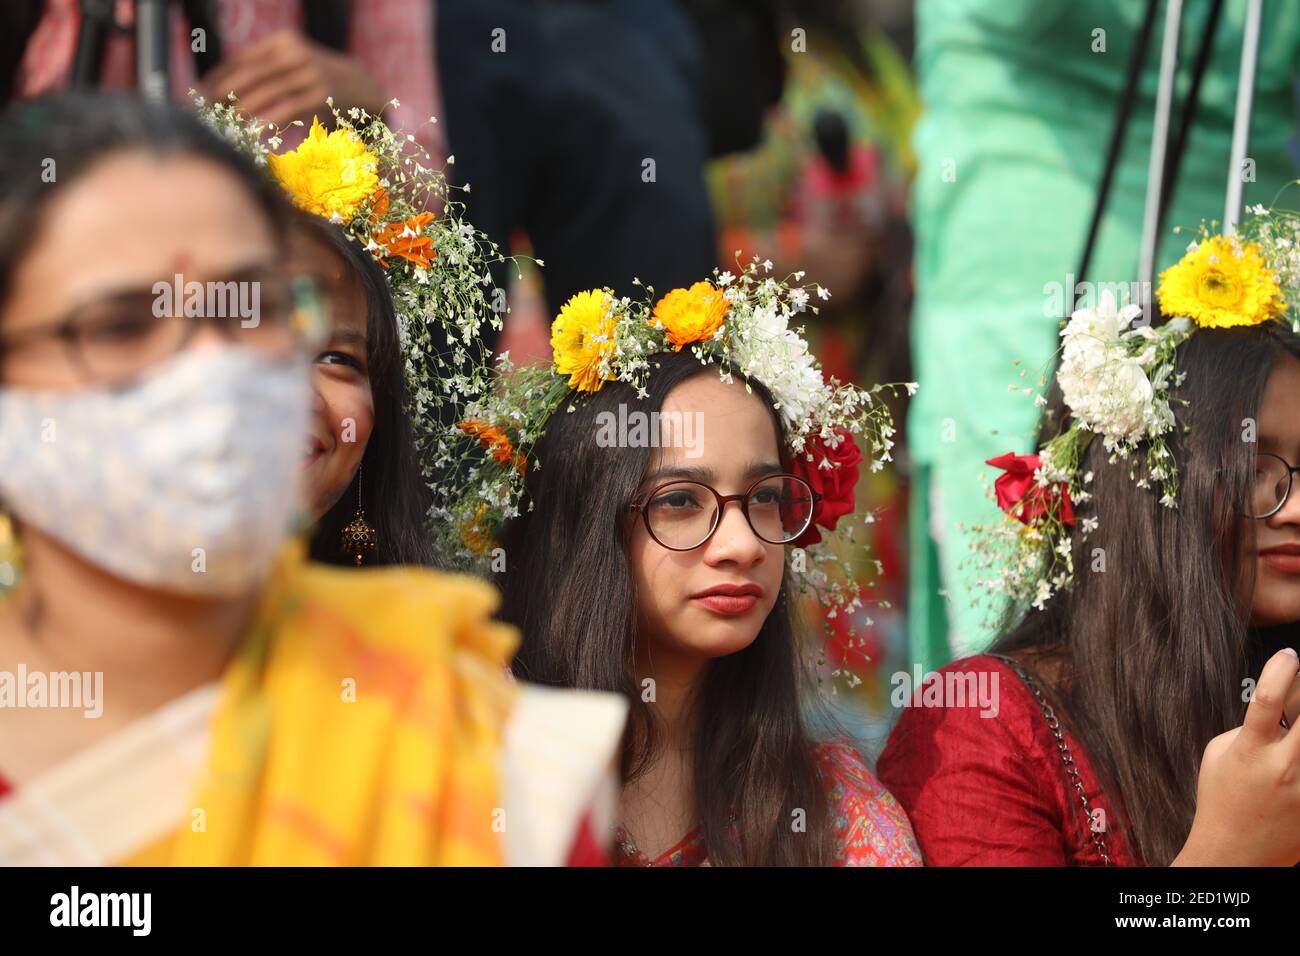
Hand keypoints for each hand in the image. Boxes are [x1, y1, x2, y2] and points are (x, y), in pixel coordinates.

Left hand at [198, 30, 385, 128]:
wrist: (363, 89)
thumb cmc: (318, 83)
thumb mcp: (293, 67)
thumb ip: (266, 72)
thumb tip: (223, 91)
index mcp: (284, 41)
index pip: (242, 58)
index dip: (218, 76)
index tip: (199, 93)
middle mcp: (296, 53)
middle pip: (251, 74)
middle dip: (225, 93)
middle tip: (208, 111)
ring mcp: (310, 73)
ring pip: (267, 91)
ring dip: (243, 109)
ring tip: (227, 123)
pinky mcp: (321, 95)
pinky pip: (287, 108)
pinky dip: (268, 120)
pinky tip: (254, 131)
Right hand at [1173, 647, 1299, 865]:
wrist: (1235, 852)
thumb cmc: (1221, 799)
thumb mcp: (1219, 754)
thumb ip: (1248, 728)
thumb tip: (1279, 709)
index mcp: (1250, 750)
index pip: (1266, 697)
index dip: (1282, 668)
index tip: (1289, 656)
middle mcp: (1284, 766)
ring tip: (1296, 728)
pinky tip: (1294, 752)